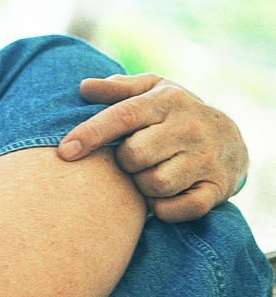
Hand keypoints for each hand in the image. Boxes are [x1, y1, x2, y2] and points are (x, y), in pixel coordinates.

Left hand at [57, 74, 247, 222]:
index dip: (91, 134)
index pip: (123, 116)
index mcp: (168, 101)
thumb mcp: (151, 92)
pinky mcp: (217, 188)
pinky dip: (162, 209)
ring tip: (150, 173)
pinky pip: (176, 208)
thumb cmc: (174, 115)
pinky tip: (163, 196)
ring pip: (154, 184)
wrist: (232, 141)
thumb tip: (84, 87)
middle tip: (133, 159)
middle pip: (134, 155)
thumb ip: (118, 90)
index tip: (64, 151)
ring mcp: (206, 158)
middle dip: (124, 162)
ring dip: (143, 186)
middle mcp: (190, 127)